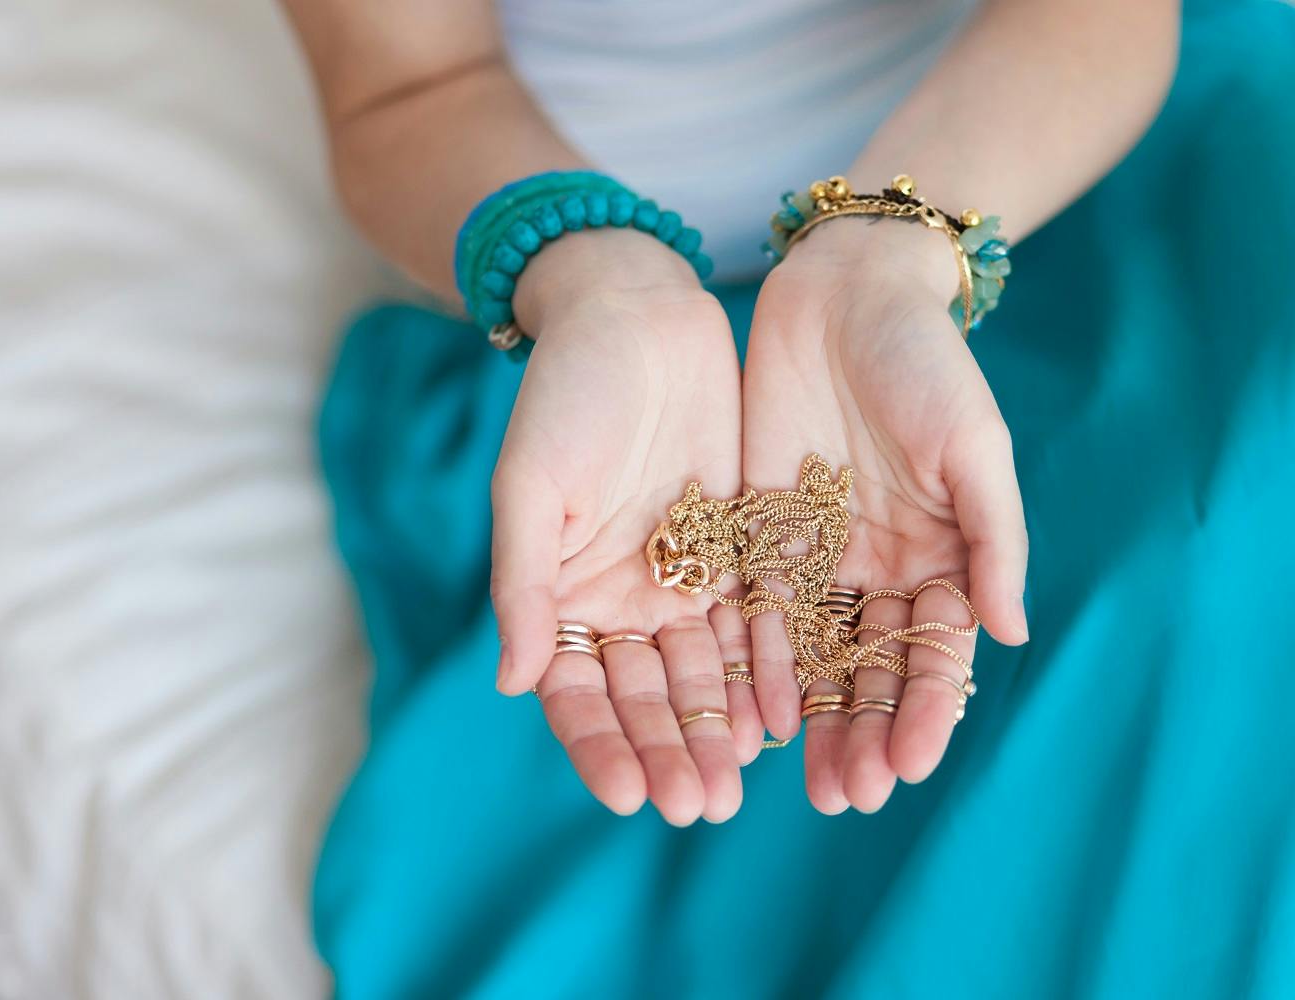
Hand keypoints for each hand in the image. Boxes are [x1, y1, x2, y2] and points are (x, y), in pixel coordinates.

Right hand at [490, 230, 752, 824]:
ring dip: (716, 730)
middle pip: (645, 696)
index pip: (577, 691)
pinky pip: (752, 624)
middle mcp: (622, 599)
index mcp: (562, 592)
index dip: (599, 744)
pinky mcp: (737, 550)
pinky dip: (761, 672)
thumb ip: (525, 584)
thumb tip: (515, 682)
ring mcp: (682, 578)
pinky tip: (779, 718)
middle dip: (669, 752)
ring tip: (737, 788)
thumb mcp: (532, 485)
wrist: (636, 317)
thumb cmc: (565, 394)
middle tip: (697, 807)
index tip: (627, 795)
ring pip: (700, 674)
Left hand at [741, 218, 1029, 813]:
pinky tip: (758, 718)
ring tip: (810, 786)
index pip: (936, 653)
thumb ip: (992, 538)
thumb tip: (1010, 635)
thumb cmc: (926, 364)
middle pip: (873, 671)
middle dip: (866, 735)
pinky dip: (760, 666)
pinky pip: (758, 612)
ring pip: (816, 659)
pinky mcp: (761, 533)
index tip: (913, 765)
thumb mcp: (974, 447)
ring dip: (816, 722)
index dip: (927, 711)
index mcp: (941, 555)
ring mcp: (819, 556)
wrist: (846, 292)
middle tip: (852, 797)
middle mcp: (880, 569)